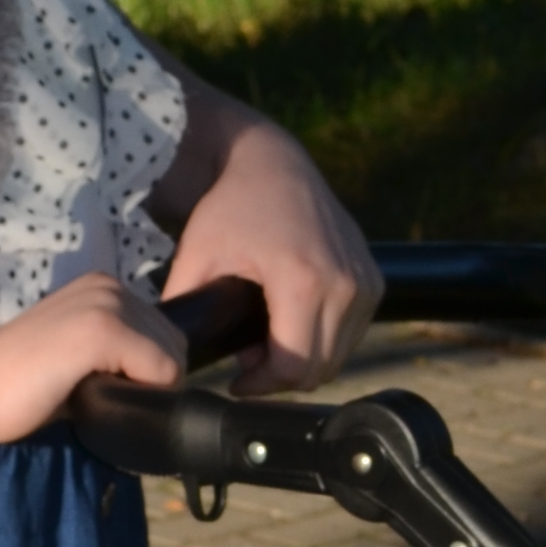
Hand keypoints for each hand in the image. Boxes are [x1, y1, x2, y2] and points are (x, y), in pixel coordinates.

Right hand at [0, 271, 186, 441]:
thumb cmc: (21, 383)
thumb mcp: (80, 357)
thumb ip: (117, 356)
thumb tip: (160, 384)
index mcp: (104, 289)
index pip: (164, 334)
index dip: (149, 372)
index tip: (110, 386)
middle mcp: (111, 287)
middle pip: (174, 345)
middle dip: (152, 381)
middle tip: (105, 397)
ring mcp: (108, 305)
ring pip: (172, 358)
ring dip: (146, 388)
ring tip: (98, 395)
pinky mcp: (103, 329)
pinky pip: (161, 371)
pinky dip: (142, 393)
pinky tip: (99, 395)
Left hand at [161, 109, 376, 390]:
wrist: (270, 161)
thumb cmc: (230, 206)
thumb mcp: (197, 258)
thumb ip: (185, 311)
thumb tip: (172, 357)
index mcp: (303, 280)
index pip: (294, 367)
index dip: (262, 385)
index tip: (236, 381)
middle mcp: (346, 284)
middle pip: (320, 369)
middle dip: (281, 376)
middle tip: (248, 362)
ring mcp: (365, 281)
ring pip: (339, 355)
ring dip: (304, 359)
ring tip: (266, 341)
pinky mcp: (373, 278)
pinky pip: (352, 332)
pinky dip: (324, 339)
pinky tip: (292, 323)